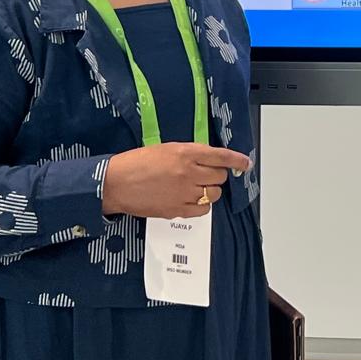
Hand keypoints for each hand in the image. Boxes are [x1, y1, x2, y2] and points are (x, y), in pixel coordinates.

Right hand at [101, 144, 252, 218]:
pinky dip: (202, 206)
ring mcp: (184, 193)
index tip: (246, 163)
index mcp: (186, 153)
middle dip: (216, 175)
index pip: (221, 157)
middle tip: (205, 175)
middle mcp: (189, 172)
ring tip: (195, 188)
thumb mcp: (166, 149)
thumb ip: (189, 153)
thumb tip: (209, 160)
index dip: (237, 160)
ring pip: (214, 194)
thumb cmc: (136, 162)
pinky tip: (192, 200)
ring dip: (209, 190)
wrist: (115, 183)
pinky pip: (204, 210)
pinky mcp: (178, 210)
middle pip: (220, 177)